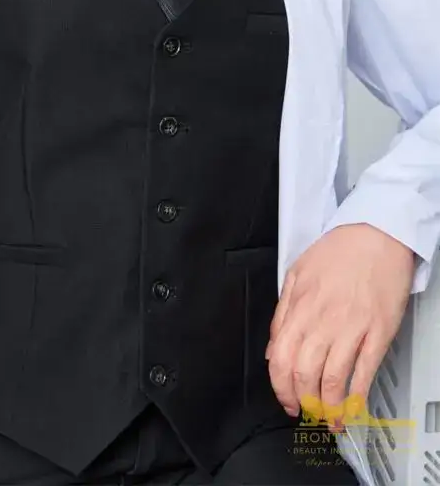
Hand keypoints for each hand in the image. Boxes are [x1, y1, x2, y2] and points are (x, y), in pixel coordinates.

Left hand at [265, 224, 413, 429]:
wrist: (376, 234)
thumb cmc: (339, 252)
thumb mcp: (297, 273)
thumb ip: (282, 312)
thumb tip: (272, 346)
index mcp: (300, 306)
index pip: (280, 357)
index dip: (279, 387)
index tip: (285, 400)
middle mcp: (323, 319)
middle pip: (303, 373)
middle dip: (302, 401)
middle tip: (306, 411)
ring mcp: (352, 327)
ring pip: (333, 378)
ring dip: (329, 406)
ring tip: (329, 418)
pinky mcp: (378, 331)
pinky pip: (364, 370)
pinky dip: (356, 395)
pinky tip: (352, 406)